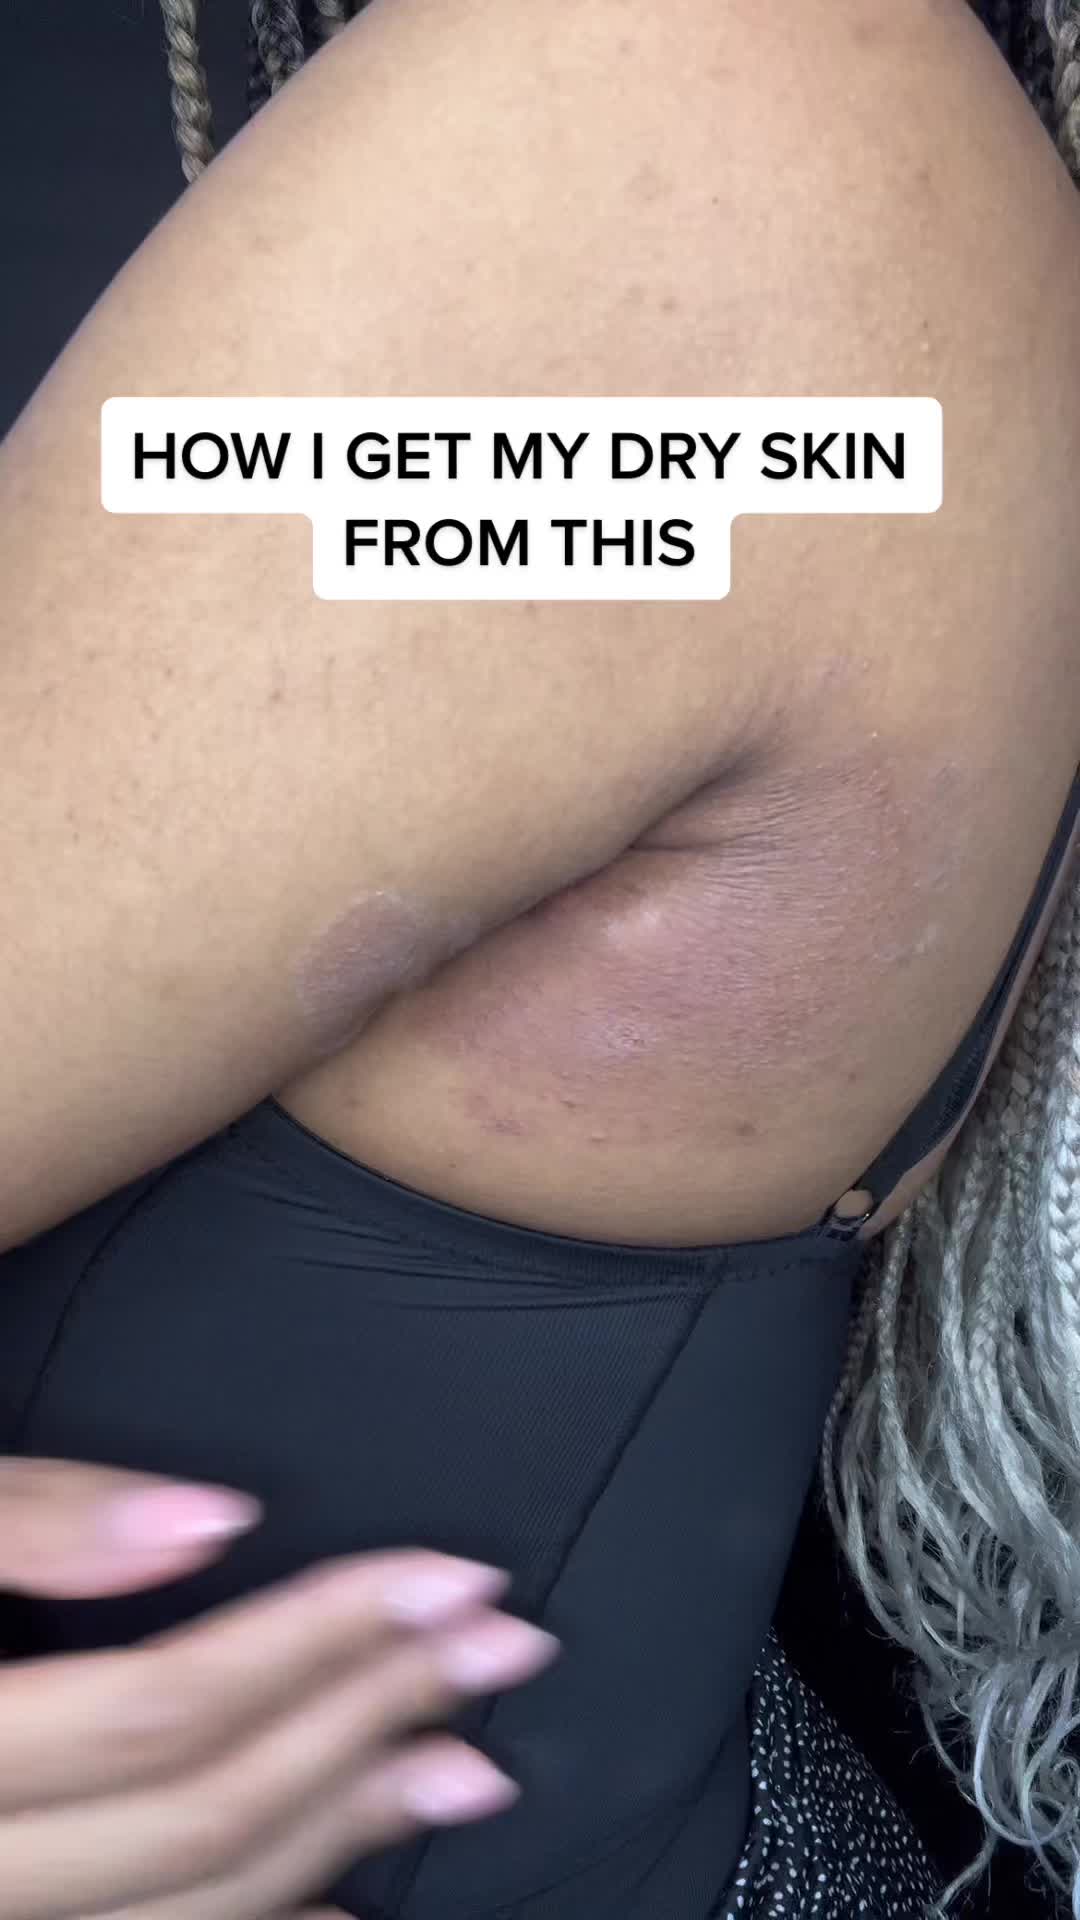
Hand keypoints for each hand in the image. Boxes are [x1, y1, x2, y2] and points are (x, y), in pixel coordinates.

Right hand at [0, 1459, 557, 1917]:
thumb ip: (33, 1524)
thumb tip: (215, 1516)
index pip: (170, 1703)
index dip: (324, 1634)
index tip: (451, 1575)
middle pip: (208, 1810)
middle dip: (372, 1719)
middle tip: (499, 1648)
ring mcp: (16, 1915)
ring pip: (196, 1906)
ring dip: (349, 1828)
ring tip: (471, 1768)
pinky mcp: (32, 1918)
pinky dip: (270, 1919)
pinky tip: (346, 1898)